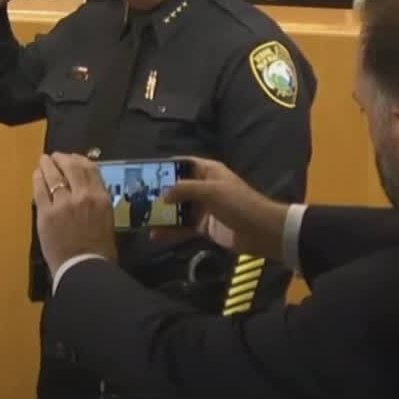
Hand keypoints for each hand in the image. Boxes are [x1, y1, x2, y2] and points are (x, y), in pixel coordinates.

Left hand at [32, 153, 117, 272]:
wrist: (84, 267)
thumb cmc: (99, 250)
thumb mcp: (106, 219)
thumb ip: (95, 202)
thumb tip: (85, 190)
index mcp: (101, 197)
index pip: (90, 168)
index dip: (79, 159)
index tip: (72, 158)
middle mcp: (83, 195)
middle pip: (71, 167)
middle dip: (61, 158)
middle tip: (55, 156)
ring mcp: (63, 203)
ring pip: (53, 175)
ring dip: (47, 165)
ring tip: (43, 161)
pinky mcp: (46, 212)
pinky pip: (40, 189)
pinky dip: (38, 179)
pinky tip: (36, 176)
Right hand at [153, 157, 288, 260]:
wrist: (262, 231)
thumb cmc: (239, 203)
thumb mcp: (211, 191)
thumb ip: (185, 189)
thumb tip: (162, 194)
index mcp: (208, 172)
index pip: (183, 164)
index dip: (165, 166)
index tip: (145, 171)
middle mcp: (203, 188)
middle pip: (176, 187)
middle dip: (158, 192)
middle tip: (136, 196)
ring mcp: (203, 208)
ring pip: (176, 209)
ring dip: (161, 214)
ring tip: (141, 217)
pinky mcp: (203, 226)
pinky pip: (182, 227)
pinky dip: (169, 231)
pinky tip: (155, 234)